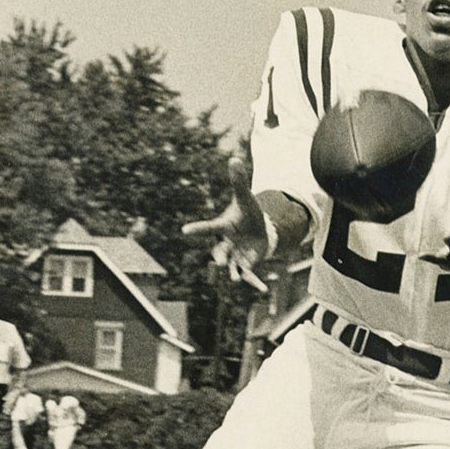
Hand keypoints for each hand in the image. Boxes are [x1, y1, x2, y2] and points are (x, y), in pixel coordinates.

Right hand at [182, 158, 269, 291]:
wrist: (257, 230)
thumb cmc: (247, 214)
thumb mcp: (245, 198)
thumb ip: (238, 181)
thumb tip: (235, 158)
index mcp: (222, 228)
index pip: (208, 228)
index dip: (197, 229)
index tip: (185, 230)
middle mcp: (225, 245)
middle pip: (218, 253)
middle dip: (218, 258)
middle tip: (219, 262)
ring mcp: (235, 257)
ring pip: (230, 268)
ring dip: (232, 274)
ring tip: (233, 279)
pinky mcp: (247, 266)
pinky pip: (249, 276)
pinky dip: (255, 284)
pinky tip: (264, 290)